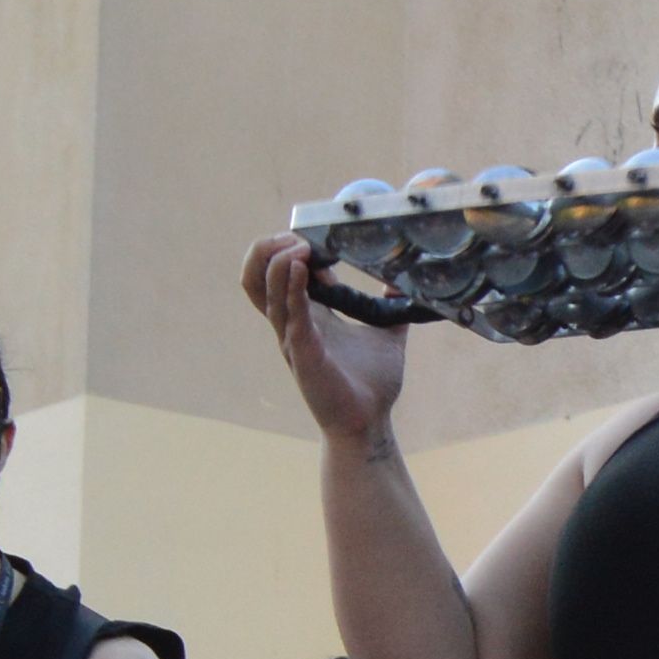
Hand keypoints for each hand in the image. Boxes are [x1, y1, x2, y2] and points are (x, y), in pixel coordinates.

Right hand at [243, 231, 416, 450]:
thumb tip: (402, 279)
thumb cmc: (372, 384)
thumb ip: (390, 305)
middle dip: (267, 250)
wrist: (371, 422)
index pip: (278, 274)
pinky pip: (290, 314)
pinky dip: (294, 286)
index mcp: (307, 316)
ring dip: (279, 262)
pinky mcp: (303, 352)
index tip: (318, 238)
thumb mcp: (386, 333)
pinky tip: (306, 265)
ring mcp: (293, 338)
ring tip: (299, 245)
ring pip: (265, 292)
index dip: (289, 250)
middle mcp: (293, 324)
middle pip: (256, 278)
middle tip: (296, 236)